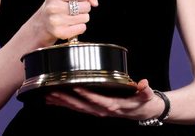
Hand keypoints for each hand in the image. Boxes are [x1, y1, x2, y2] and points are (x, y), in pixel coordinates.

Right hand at [31, 0, 97, 43]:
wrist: (44, 22)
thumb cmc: (60, 4)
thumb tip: (94, 2)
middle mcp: (53, 7)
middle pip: (85, 6)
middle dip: (85, 7)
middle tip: (76, 9)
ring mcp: (55, 21)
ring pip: (85, 17)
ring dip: (83, 17)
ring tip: (74, 16)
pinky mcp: (60, 32)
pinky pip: (82, 28)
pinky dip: (81, 27)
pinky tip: (73, 25)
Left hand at [45, 79, 165, 120]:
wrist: (145, 112)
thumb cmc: (144, 102)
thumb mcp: (147, 96)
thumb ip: (145, 90)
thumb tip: (144, 84)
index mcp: (114, 106)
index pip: (97, 100)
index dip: (86, 95)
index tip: (74, 87)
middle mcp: (103, 111)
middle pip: (82, 106)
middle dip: (66, 100)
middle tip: (52, 92)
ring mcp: (98, 111)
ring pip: (77, 108)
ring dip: (62, 103)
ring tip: (48, 96)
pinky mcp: (95, 110)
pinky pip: (78, 108)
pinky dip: (66, 105)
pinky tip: (55, 101)